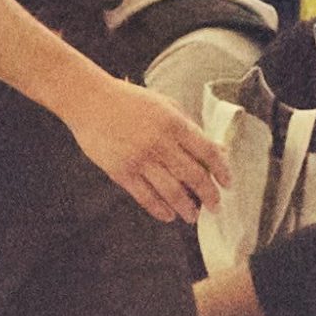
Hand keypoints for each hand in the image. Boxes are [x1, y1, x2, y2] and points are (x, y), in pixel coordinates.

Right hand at [63, 72, 225, 223]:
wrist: (88, 100)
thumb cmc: (128, 100)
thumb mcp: (164, 104)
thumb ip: (189, 126)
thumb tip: (215, 149)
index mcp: (173, 123)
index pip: (207, 151)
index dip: (221, 170)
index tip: (227, 183)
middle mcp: (159, 142)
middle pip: (193, 176)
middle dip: (208, 195)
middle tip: (215, 206)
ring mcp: (139, 158)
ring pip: (172, 191)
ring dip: (187, 208)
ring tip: (192, 215)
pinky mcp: (121, 171)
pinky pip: (145, 197)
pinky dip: (160, 210)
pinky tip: (168, 215)